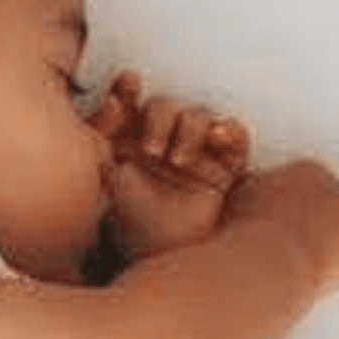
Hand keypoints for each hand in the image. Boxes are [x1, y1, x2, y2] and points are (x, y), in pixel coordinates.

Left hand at [86, 69, 251, 261]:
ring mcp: (195, 152)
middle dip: (160, 118)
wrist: (160, 255)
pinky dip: (230, 130)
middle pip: (166, 106)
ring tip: (178, 160)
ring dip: (190, 128)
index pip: (131, 102)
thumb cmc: (128, 219)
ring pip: (199, 115)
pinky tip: (218, 136)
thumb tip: (114, 101)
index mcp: (129, 138)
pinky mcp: (224, 167)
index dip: (129, 88)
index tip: (128, 83)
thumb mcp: (105, 176)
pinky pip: (236, 136)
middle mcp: (163, 140)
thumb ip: (103, 137)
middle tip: (152, 149)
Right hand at [224, 158, 338, 295]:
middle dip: (323, 228)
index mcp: (305, 173)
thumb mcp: (230, 206)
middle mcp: (334, 186)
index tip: (285, 233)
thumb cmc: (243, 238)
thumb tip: (230, 202)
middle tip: (301, 253)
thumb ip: (240, 200)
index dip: (300, 214)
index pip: (314, 187)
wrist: (262, 258)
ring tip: (324, 264)